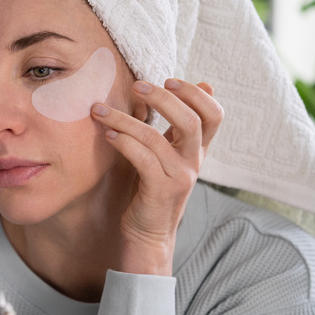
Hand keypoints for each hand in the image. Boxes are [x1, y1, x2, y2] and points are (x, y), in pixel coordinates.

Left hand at [91, 79, 222, 275]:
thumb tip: (204, 85)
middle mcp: (193, 162)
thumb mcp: (169, 153)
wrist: (148, 235)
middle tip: (137, 85)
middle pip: (192, 121)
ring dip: (124, 119)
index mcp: (197, 150)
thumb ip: (178, 125)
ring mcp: (179, 177)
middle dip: (163, 98)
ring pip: (155, 138)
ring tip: (99, 110)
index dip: (196, 94)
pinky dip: (123, 142)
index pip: (214, 115)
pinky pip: (142, 158)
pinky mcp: (160, 191)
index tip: (169, 80)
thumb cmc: (152, 188)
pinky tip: (107, 135)